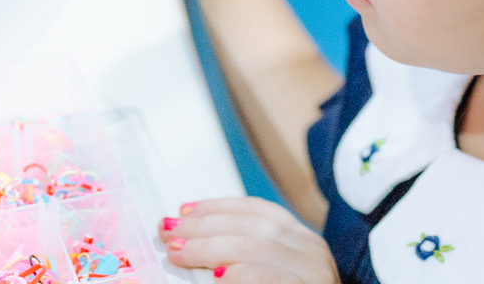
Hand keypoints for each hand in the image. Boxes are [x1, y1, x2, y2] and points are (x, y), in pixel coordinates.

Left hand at [159, 198, 338, 283]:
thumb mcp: (266, 273)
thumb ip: (239, 257)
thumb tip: (188, 242)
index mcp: (301, 240)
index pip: (257, 210)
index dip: (218, 207)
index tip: (184, 211)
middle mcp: (311, 250)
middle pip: (250, 225)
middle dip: (204, 227)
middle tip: (170, 234)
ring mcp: (313, 272)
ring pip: (255, 247)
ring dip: (210, 247)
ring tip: (179, 253)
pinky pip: (269, 278)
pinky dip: (242, 276)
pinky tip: (219, 278)